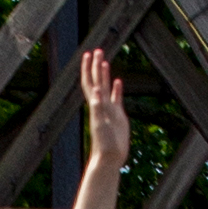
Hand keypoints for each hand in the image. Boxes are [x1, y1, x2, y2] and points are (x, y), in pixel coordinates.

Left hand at [77, 49, 130, 196]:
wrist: (109, 157)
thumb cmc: (104, 143)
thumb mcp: (100, 124)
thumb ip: (98, 107)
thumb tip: (97, 89)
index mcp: (95, 105)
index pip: (90, 82)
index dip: (88, 69)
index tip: (88, 54)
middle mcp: (101, 105)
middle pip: (98, 81)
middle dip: (96, 66)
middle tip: (98, 51)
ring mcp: (109, 110)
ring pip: (107, 87)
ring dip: (105, 74)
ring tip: (104, 61)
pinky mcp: (118, 116)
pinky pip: (116, 98)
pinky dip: (117, 89)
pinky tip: (119, 81)